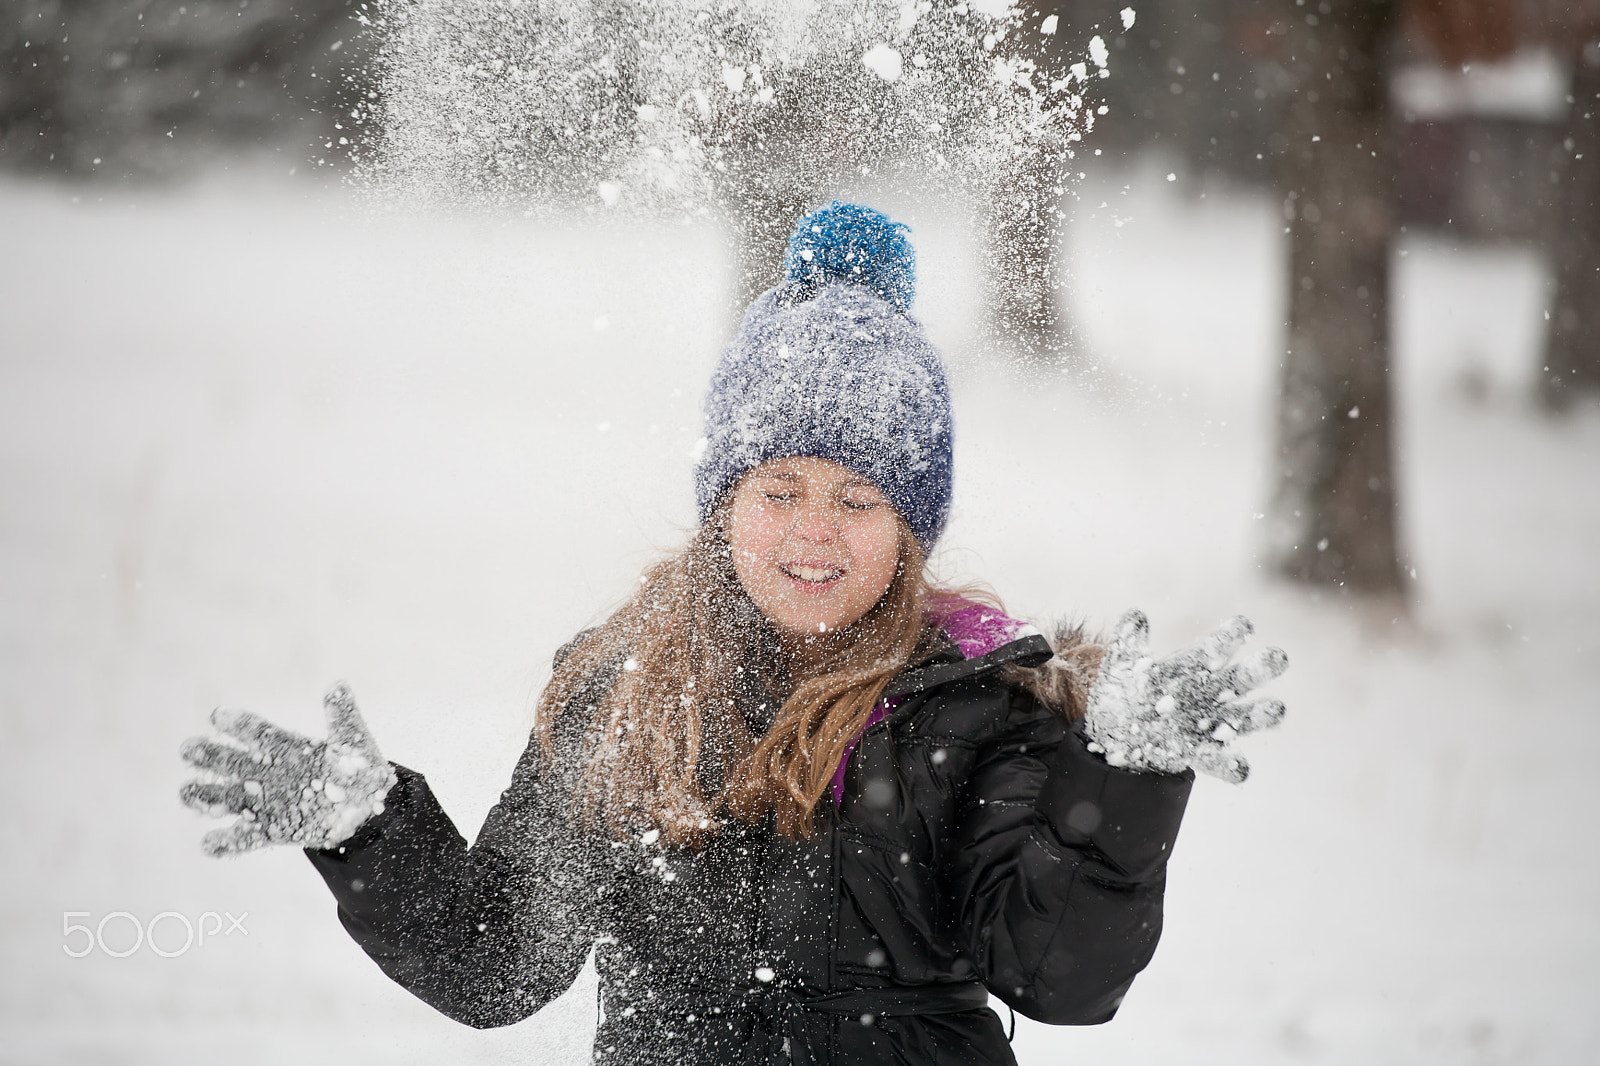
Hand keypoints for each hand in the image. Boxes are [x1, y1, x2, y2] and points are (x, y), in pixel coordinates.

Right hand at [179, 684, 397, 856]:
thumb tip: (338, 685)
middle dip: (210, 756)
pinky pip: (245, 837)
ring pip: (230, 798)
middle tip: (188, 750)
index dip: (239, 725)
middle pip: (233, 762)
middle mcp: (269, 773)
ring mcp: (267, 802)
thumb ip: (343, 716)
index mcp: (286, 748)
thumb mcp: (353, 741)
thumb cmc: (357, 770)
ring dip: (207, 795)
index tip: (218, 717)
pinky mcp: (272, 830)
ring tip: (187, 793)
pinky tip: (209, 844)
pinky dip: (226, 842)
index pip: (258, 733)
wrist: (365, 809)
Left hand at [1084, 611, 1287, 782]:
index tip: (1243, 626)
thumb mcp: (1124, 665)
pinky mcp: (1198, 754)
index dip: (1233, 635)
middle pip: (1243, 678)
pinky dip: (1233, 766)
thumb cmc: (1130, 692)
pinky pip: (1221, 762)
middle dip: (1261, 668)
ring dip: (1261, 715)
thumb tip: (1134, 613)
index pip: (1219, 645)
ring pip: (1244, 719)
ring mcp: (1208, 725)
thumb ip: (1130, 640)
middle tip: (1278, 657)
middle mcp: (1210, 694)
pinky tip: (1240, 768)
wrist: (1117, 734)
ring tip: (1277, 708)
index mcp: (1194, 667)